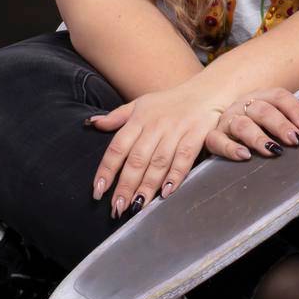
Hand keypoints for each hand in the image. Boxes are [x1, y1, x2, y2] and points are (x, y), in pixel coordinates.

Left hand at [85, 82, 225, 217]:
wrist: (206, 91)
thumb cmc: (169, 101)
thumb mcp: (140, 103)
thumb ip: (117, 117)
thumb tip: (92, 124)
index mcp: (138, 119)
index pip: (117, 147)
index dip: (107, 170)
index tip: (98, 190)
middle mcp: (155, 125)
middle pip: (137, 159)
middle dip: (125, 185)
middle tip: (117, 208)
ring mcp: (176, 131)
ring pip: (158, 162)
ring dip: (147, 186)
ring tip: (137, 206)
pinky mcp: (196, 135)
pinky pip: (184, 159)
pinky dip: (175, 176)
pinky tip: (166, 193)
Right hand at [209, 87, 298, 162]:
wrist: (212, 129)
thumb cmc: (251, 129)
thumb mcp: (267, 121)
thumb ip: (285, 124)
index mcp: (258, 98)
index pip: (278, 96)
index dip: (295, 110)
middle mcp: (242, 106)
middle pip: (262, 110)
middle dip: (280, 125)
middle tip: (294, 140)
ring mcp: (226, 121)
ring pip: (242, 125)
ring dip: (259, 138)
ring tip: (272, 149)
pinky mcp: (212, 137)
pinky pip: (218, 140)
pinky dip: (231, 148)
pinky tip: (244, 155)